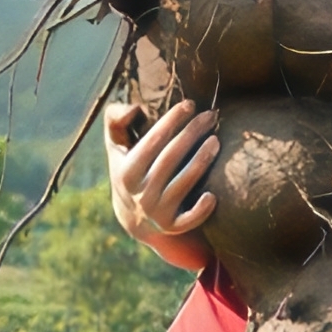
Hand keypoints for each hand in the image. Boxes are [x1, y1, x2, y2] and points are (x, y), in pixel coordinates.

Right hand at [106, 99, 219, 239]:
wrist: (134, 217)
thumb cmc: (131, 169)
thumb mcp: (116, 148)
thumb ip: (116, 121)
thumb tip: (134, 108)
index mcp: (127, 172)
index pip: (152, 141)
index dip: (171, 120)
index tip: (190, 104)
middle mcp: (141, 193)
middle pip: (170, 158)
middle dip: (192, 134)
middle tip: (211, 116)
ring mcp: (157, 211)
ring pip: (183, 184)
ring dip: (201, 161)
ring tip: (216, 140)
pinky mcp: (172, 227)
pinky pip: (189, 220)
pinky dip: (201, 210)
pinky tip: (212, 195)